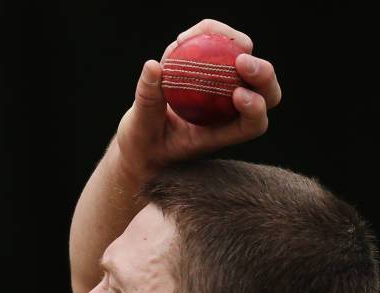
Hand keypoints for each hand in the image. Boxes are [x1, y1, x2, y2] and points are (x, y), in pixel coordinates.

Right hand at [115, 19, 281, 176]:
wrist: (140, 139)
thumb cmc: (145, 144)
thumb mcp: (141, 129)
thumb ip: (148, 102)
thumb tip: (154, 66)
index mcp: (221, 134)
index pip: (252, 125)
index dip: (255, 109)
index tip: (237, 95)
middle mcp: (228, 112)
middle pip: (265, 93)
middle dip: (263, 75)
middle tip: (241, 61)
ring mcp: (222, 90)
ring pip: (247, 63)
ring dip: (232, 42)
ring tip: (195, 38)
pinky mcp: (210, 70)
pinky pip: (220, 45)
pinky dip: (208, 34)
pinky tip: (184, 37)